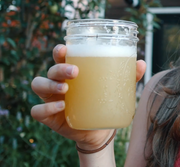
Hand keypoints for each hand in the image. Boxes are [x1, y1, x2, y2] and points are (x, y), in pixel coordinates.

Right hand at [31, 44, 146, 149]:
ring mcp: (51, 99)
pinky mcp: (49, 117)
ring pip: (39, 85)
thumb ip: (128, 76)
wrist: (100, 131)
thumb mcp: (117, 88)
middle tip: (75, 72)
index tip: (65, 49)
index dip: (59, 51)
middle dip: (60, 68)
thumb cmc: (104, 102)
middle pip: (51, 69)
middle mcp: (58, 82)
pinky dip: (45, 108)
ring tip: (65, 89)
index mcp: (72, 72)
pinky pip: (37, 111)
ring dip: (50, 84)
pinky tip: (60, 106)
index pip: (61, 56)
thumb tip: (141, 63)